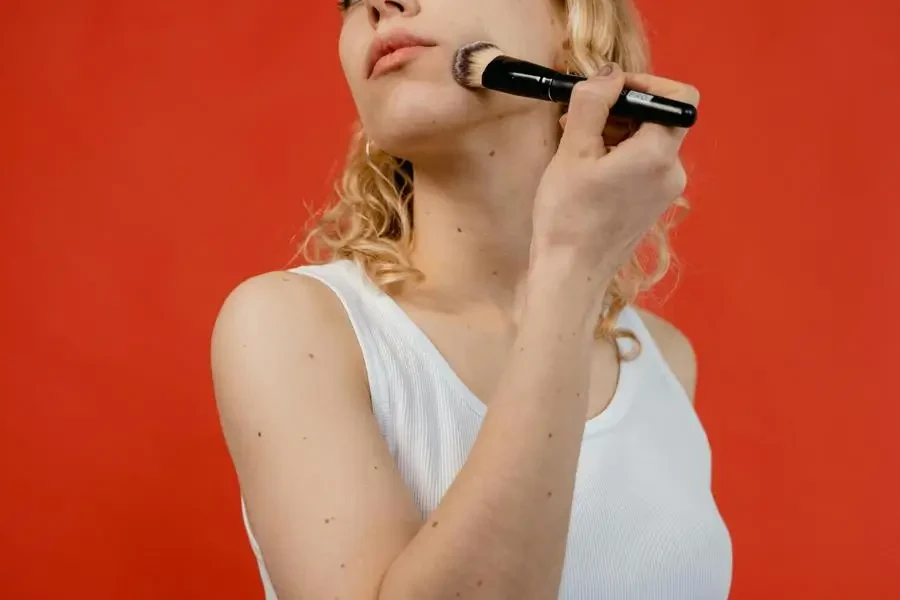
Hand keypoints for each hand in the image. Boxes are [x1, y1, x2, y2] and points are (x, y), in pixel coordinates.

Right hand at [530, 63, 699, 289]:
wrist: (571, 273)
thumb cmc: (570, 216)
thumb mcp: (573, 151)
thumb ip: (593, 103)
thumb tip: (609, 74)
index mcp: (658, 154)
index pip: (678, 98)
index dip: (647, 84)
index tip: (609, 90)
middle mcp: (672, 172)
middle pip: (660, 119)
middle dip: (621, 110)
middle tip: (580, 118)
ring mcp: (665, 191)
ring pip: (648, 142)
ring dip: (615, 133)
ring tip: (576, 145)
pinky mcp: (652, 205)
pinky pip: (642, 165)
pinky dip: (619, 156)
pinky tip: (586, 169)